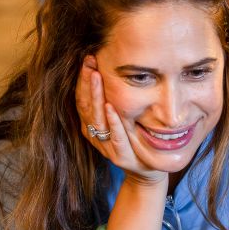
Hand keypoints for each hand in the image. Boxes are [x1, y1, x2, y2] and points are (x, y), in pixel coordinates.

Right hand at [75, 56, 165, 184]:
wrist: (146, 171)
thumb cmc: (133, 140)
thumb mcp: (120, 118)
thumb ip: (112, 99)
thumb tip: (111, 69)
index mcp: (91, 124)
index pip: (82, 97)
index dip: (82, 78)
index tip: (87, 58)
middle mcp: (94, 135)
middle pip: (85, 105)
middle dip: (87, 81)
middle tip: (89, 60)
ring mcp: (106, 147)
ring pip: (96, 119)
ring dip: (96, 96)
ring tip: (97, 76)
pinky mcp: (120, 157)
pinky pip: (115, 137)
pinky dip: (112, 121)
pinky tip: (111, 106)